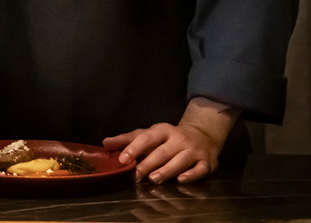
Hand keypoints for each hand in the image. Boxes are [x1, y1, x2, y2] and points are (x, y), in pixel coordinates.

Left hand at [104, 98, 238, 183]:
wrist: (203, 136)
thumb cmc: (169, 138)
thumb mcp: (149, 134)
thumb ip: (127, 140)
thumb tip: (105, 144)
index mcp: (163, 130)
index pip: (147, 138)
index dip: (134, 148)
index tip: (123, 159)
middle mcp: (179, 139)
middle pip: (162, 152)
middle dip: (148, 163)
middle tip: (136, 175)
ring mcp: (193, 150)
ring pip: (180, 160)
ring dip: (167, 170)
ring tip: (153, 179)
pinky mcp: (206, 163)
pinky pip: (199, 169)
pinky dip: (190, 175)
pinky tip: (180, 180)